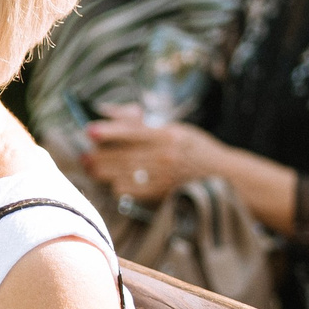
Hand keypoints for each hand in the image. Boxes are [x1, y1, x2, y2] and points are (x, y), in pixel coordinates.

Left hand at [82, 114, 216, 203]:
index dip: (108, 132)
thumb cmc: (194, 149)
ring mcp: (162, 178)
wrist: (223, 178)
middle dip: (98, 156)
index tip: (90, 131)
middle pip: (121, 156)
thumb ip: (139, 122)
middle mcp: (165, 156)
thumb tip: (107, 112)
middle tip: (85, 155)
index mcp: (168, 135)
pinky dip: (116, 186)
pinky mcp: (159, 196)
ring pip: (120, 175)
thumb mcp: (173, 128)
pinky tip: (113, 182)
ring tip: (92, 167)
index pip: (131, 132)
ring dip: (101, 171)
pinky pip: (127, 192)